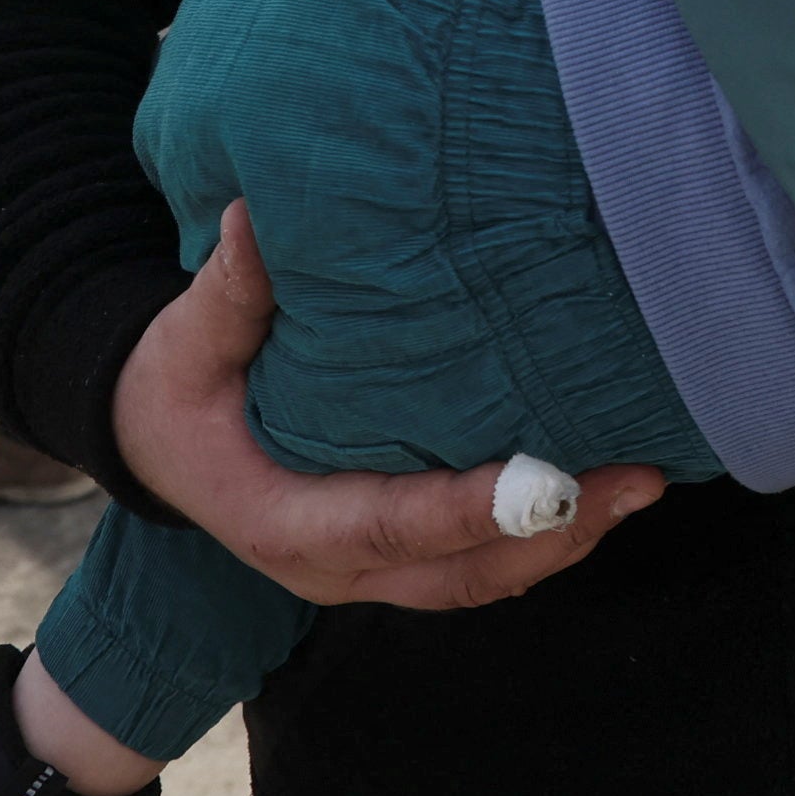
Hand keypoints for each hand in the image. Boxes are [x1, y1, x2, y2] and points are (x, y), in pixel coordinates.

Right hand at [112, 200, 663, 609]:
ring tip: (641, 479)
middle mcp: (333, 566)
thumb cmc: (174, 389)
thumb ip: (229, 292)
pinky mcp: (397, 557)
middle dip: (554, 531)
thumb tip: (257, 217)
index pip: (389, 527)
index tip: (548, 479)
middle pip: (459, 573)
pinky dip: (543, 533)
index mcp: (282, 522)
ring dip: (565, 537)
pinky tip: (600, 482)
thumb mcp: (185, 342)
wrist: (154, 442)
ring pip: (482, 578)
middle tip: (636, 477)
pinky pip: (480, 562)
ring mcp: (369, 572)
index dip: (470, 509)